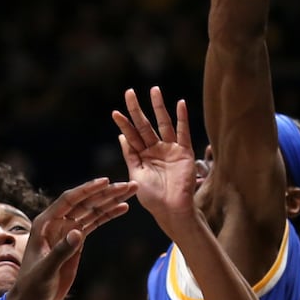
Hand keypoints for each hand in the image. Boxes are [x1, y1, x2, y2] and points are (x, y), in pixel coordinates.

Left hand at [5, 177, 136, 299]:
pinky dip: (108, 215)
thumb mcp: (46, 271)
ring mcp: (67, 231)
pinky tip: (122, 207)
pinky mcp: (76, 241)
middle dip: (107, 193)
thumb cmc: (33, 286)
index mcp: (45, 224)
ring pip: (92, 210)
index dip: (87, 190)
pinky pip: (94, 223)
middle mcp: (56, 222)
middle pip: (85, 202)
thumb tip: (78, 232)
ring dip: (111, 200)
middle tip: (129, 185)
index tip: (106, 182)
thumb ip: (61, 252)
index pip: (69, 200)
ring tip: (131, 190)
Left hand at [114, 87, 198, 231]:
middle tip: (129, 92)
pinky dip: (182, 118)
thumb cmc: (152, 198)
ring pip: (163, 124)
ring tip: (154, 90)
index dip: (124, 124)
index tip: (115, 112)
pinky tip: (180, 104)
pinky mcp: (184, 152)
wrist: (171, 210)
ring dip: (158, 107)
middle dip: (137, 109)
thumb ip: (130, 155)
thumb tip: (121, 137)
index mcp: (142, 156)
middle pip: (144, 125)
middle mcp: (155, 150)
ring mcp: (170, 149)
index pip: (131, 136)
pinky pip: (183, 132)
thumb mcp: (136, 175)